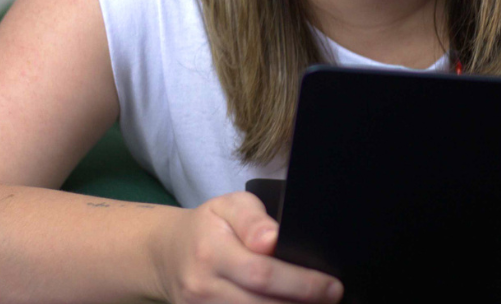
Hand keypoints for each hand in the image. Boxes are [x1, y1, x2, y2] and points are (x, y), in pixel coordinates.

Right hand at [154, 191, 343, 302]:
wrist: (167, 255)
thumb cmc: (208, 226)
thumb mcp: (229, 206)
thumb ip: (254, 219)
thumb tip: (273, 239)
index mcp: (212, 250)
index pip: (262, 272)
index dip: (301, 283)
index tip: (331, 285)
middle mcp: (204, 286)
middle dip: (303, 303)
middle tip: (333, 297)